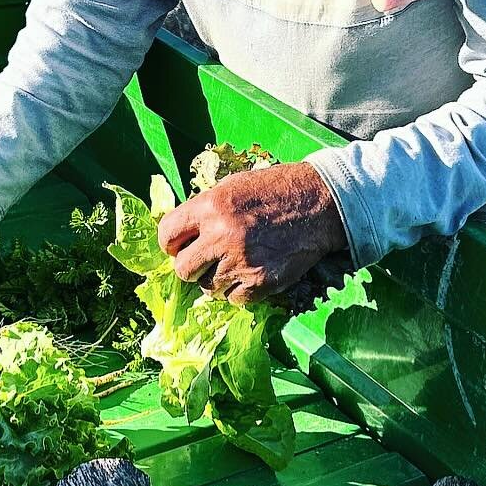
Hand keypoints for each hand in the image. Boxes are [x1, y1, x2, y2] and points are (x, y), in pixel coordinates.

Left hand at [157, 161, 347, 304]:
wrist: (318, 203)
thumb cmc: (275, 190)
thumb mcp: (232, 186)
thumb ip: (203, 210)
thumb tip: (181, 234)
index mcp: (210, 206)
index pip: (166, 234)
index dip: (171, 243)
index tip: (178, 246)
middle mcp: (221, 235)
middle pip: (183, 269)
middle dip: (191, 266)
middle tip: (206, 259)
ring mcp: (241, 262)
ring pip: (207, 287)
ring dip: (216, 279)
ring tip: (233, 263)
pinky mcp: (261, 283)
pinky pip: (233, 299)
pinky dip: (239, 291)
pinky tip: (250, 272)